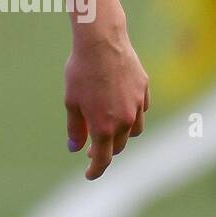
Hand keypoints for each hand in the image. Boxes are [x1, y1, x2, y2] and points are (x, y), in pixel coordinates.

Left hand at [64, 27, 148, 179]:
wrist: (101, 42)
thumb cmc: (81, 70)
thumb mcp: (71, 101)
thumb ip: (75, 128)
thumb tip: (75, 147)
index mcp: (104, 126)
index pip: (102, 159)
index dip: (95, 170)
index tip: (89, 174)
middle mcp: (124, 120)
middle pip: (118, 146)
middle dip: (105, 150)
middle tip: (91, 146)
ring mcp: (137, 106)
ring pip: (133, 131)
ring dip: (121, 134)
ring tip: (108, 126)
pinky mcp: (144, 91)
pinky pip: (141, 111)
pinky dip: (131, 115)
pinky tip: (120, 107)